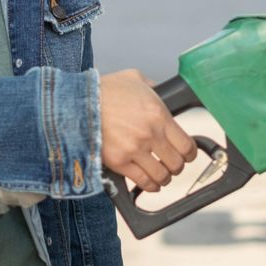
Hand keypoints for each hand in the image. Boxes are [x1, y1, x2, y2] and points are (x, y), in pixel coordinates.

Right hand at [100, 69, 197, 191]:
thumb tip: (163, 93)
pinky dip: (149, 186)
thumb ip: (153, 86)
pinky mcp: (119, 162)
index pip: (187, 145)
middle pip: (177, 163)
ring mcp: (134, 149)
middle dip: (175, 166)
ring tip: (159, 174)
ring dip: (163, 178)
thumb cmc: (104, 90)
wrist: (77, 102)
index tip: (185, 154)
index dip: (189, 153)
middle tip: (170, 163)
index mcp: (158, 114)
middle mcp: (150, 134)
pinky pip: (143, 182)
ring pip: (162, 176)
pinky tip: (149, 182)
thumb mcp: (134, 78)